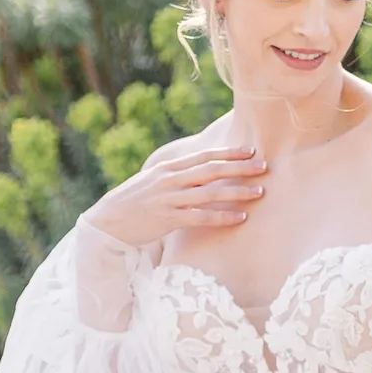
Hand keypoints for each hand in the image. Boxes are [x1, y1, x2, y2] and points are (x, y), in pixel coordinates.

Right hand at [83, 143, 267, 249]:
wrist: (108, 222)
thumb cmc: (133, 203)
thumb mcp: (152, 181)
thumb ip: (174, 175)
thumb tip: (196, 171)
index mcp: (168, 168)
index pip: (204, 156)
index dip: (228, 152)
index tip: (250, 150)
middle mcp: (170, 180)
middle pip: (212, 170)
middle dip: (240, 167)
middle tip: (264, 166)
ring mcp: (169, 199)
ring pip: (210, 193)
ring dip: (237, 191)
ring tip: (259, 192)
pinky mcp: (168, 219)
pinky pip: (201, 217)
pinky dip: (222, 216)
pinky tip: (240, 217)